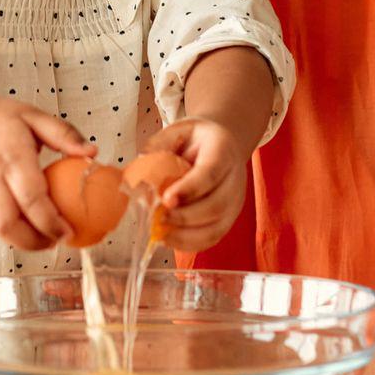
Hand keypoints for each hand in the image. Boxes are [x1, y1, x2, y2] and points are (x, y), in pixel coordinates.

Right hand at [0, 97, 94, 249]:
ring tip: (47, 238)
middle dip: (37, 241)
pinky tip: (30, 227)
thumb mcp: (34, 116)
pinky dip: (14, 233)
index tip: (70, 231)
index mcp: (12, 157)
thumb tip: (93, 153)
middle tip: (59, 240)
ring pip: (0, 232)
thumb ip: (65, 134)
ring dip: (26, 242)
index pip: (31, 198)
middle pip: (10, 225)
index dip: (51, 222)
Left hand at [141, 116, 249, 252]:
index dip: (189, 189)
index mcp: (222, 150)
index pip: (210, 173)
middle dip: (184, 217)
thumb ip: (158, 146)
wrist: (222, 145)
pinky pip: (212, 238)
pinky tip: (168, 238)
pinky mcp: (229, 219)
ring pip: (216, 227)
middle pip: (216, 205)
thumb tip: (139, 169)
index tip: (167, 199)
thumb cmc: (195, 139)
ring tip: (160, 232)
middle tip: (157, 218)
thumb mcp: (176, 131)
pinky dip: (189, 244)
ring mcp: (235, 202)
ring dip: (185, 235)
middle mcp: (234, 178)